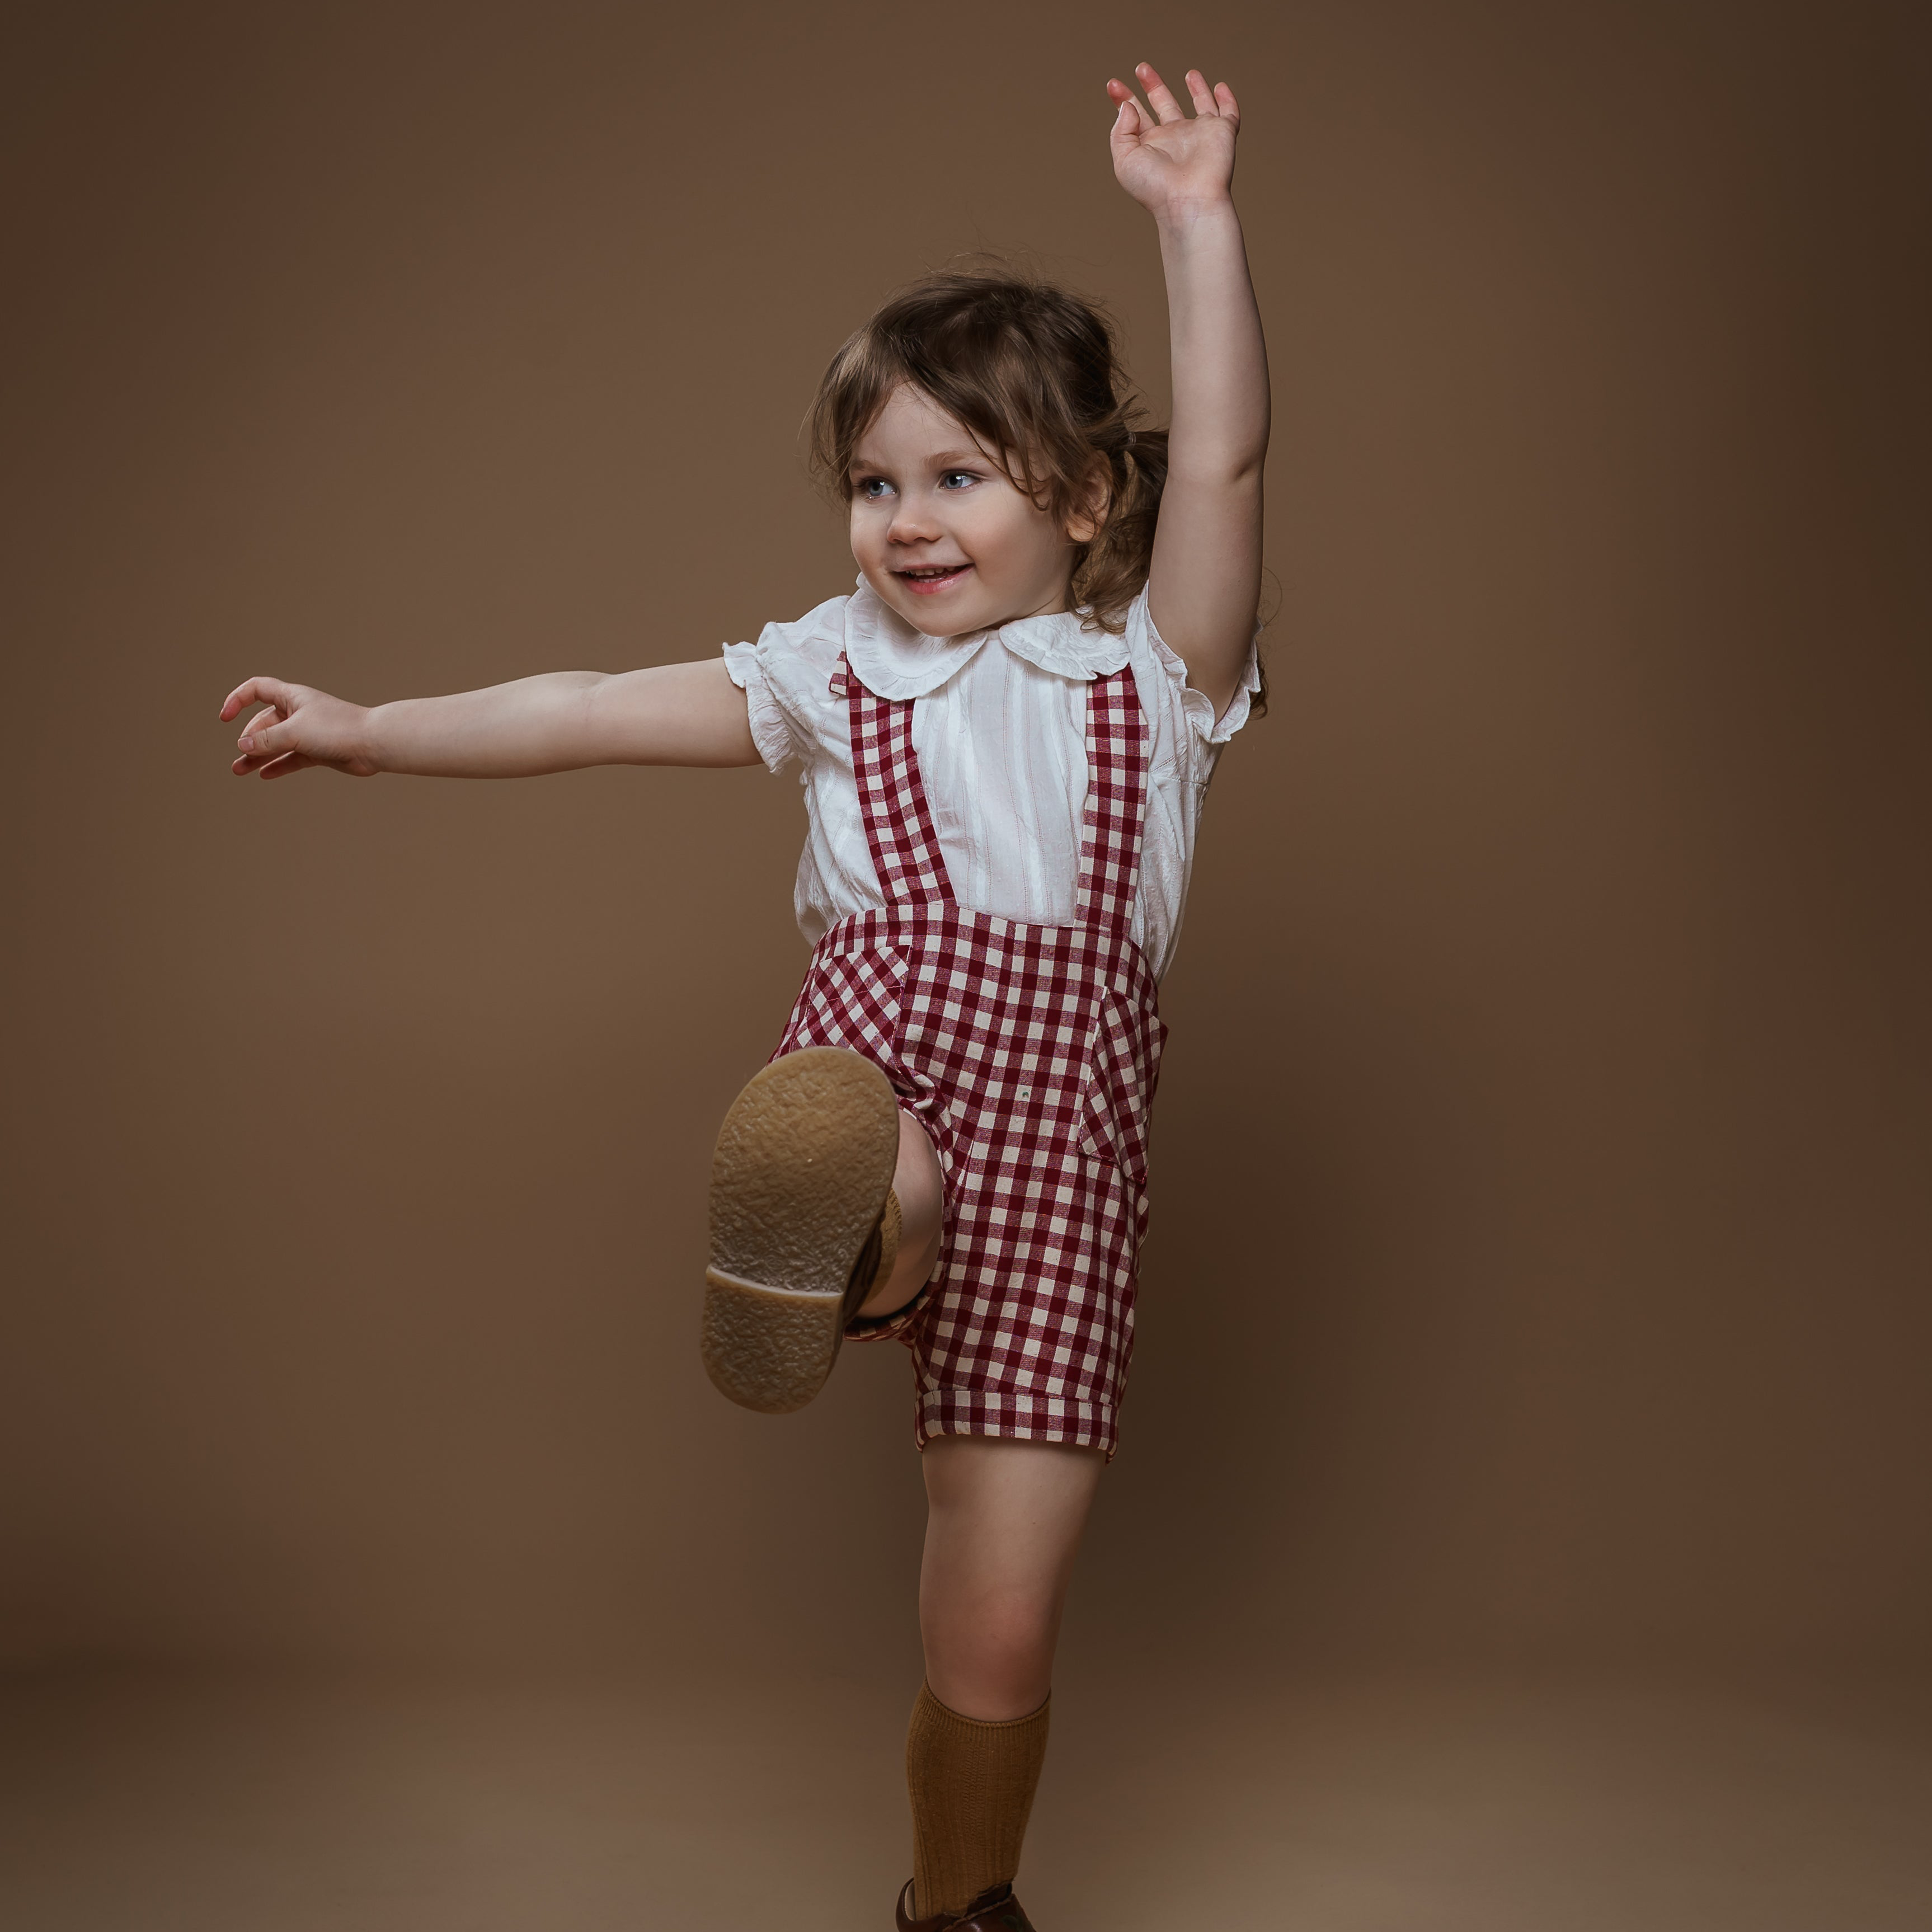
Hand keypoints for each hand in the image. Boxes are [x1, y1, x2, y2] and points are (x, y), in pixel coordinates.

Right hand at [220, 676, 377, 777]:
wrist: (374, 744)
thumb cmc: (338, 729)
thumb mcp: (295, 732)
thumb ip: (267, 740)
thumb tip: (243, 745)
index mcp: (292, 697)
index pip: (256, 689)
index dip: (238, 700)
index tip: (225, 718)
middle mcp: (299, 712)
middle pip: (265, 723)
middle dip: (249, 739)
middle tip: (239, 759)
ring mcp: (309, 732)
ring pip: (277, 743)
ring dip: (258, 756)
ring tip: (239, 771)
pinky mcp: (320, 750)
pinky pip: (293, 758)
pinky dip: (279, 765)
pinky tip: (265, 775)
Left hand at [1106, 63, 1239, 219]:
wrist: (1188, 200)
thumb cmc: (1155, 187)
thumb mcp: (1125, 160)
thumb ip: (1121, 131)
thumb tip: (1127, 107)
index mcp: (1150, 145)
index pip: (1136, 117)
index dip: (1124, 99)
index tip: (1113, 84)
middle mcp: (1175, 139)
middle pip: (1163, 105)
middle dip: (1152, 86)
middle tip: (1141, 68)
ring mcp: (1199, 134)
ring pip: (1199, 106)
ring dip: (1195, 88)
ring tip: (1189, 72)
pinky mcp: (1222, 132)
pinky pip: (1228, 112)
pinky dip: (1227, 99)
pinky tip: (1219, 86)